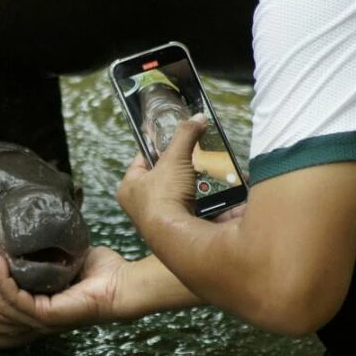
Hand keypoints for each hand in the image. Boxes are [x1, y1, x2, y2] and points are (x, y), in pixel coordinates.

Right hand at [0, 246, 127, 334]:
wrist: (125, 283)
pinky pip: (18, 301)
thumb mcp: (65, 261)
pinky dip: (3, 283)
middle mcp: (37, 321)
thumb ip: (45, 255)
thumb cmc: (101, 273)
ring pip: (2, 307)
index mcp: (38, 311)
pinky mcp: (50, 316)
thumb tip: (32, 237)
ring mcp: (43, 321)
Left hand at [118, 113, 206, 229]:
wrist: (176, 237)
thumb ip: (185, 135)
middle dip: (185, 167)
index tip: (175, 139)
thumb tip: (197, 118)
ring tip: (215, 171)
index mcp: (129, 187)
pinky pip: (199, 210)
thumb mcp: (174, 158)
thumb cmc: (163, 198)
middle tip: (199, 156)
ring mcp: (161, 220)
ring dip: (202, 184)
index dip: (159, 147)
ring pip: (185, 194)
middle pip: (166, 178)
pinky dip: (213, 201)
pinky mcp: (181, 230)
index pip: (143, 159)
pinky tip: (225, 190)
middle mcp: (141, 206)